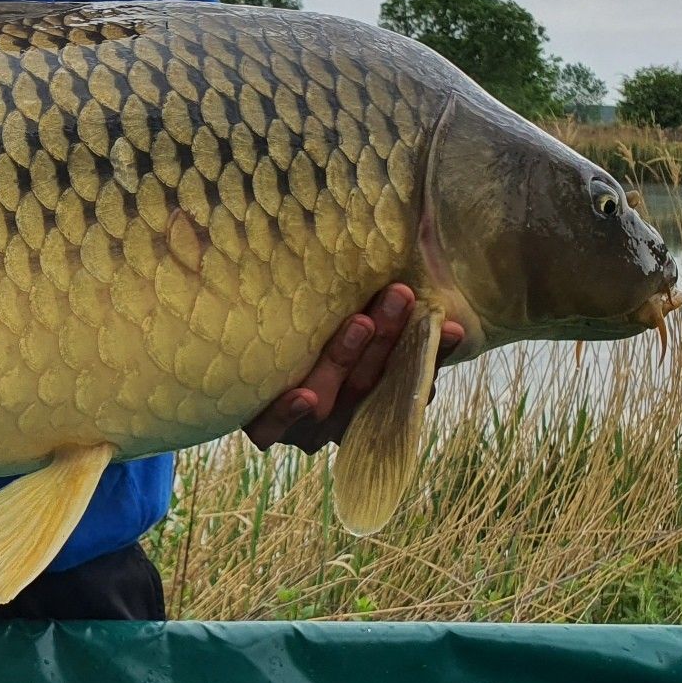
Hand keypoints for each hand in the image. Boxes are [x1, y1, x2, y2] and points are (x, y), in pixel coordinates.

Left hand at [242, 284, 464, 453]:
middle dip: (388, 340)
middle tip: (401, 296)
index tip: (452, 326)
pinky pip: (275, 427)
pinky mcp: (263, 430)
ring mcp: (303, 428)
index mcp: (366, 399)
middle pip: (369, 383)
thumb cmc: (296, 338)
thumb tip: (411, 252)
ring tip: (360, 321)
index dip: (431, 355)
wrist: (229, 375)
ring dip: (347, 359)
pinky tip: (305, 396)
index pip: (407, 381)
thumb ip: (367, 304)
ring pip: (330, 398)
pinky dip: (291, 412)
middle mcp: (340, 418)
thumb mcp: (331, 319)